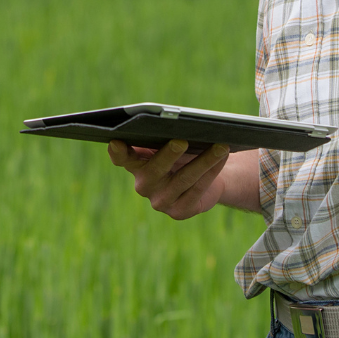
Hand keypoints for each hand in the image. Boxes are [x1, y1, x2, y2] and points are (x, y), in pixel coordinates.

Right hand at [108, 139, 229, 218]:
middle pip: (155, 170)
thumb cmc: (182, 152)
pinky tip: (222, 158)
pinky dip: (212, 172)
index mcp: (134, 163)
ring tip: (220, 146)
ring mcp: (159, 201)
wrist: (203, 176)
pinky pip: (197, 190)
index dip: (117, 151)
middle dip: (169, 154)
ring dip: (204, 161)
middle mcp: (143, 184)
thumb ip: (162, 137)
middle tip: (181, 140)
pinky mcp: (178, 212)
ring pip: (183, 179)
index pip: (121, 157)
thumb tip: (176, 125)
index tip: (116, 141)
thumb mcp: (169, 144)